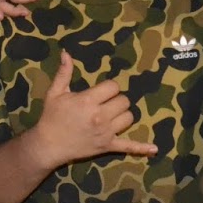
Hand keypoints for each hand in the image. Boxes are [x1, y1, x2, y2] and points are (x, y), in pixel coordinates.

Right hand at [30, 51, 151, 165]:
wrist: (48, 145)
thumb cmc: (51, 117)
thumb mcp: (55, 93)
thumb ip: (64, 73)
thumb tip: (67, 53)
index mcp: (88, 101)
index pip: (113, 87)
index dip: (109, 88)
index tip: (100, 92)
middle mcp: (100, 116)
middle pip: (124, 101)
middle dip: (116, 100)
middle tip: (104, 104)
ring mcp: (106, 133)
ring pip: (128, 118)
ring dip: (122, 115)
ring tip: (112, 116)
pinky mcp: (108, 146)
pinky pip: (128, 146)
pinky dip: (141, 148)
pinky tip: (154, 149)